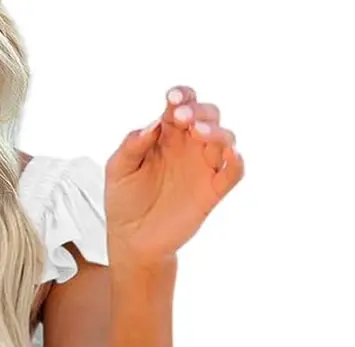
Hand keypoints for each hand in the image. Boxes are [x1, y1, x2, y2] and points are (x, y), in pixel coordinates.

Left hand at [105, 84, 244, 268]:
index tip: (172, 99)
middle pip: (208, 114)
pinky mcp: (212, 191)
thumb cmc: (124, 202)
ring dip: (216, 130)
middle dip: (199, 110)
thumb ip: (132, 145)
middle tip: (182, 118)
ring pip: (225, 138)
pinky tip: (230, 155)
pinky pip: (233, 172)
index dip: (182, 96)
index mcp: (167, 135)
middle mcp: (189, 146)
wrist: (131, 241)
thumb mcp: (118, 170)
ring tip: (198, 131)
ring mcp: (203, 167)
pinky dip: (236, 161)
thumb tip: (153, 124)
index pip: (182, 105)